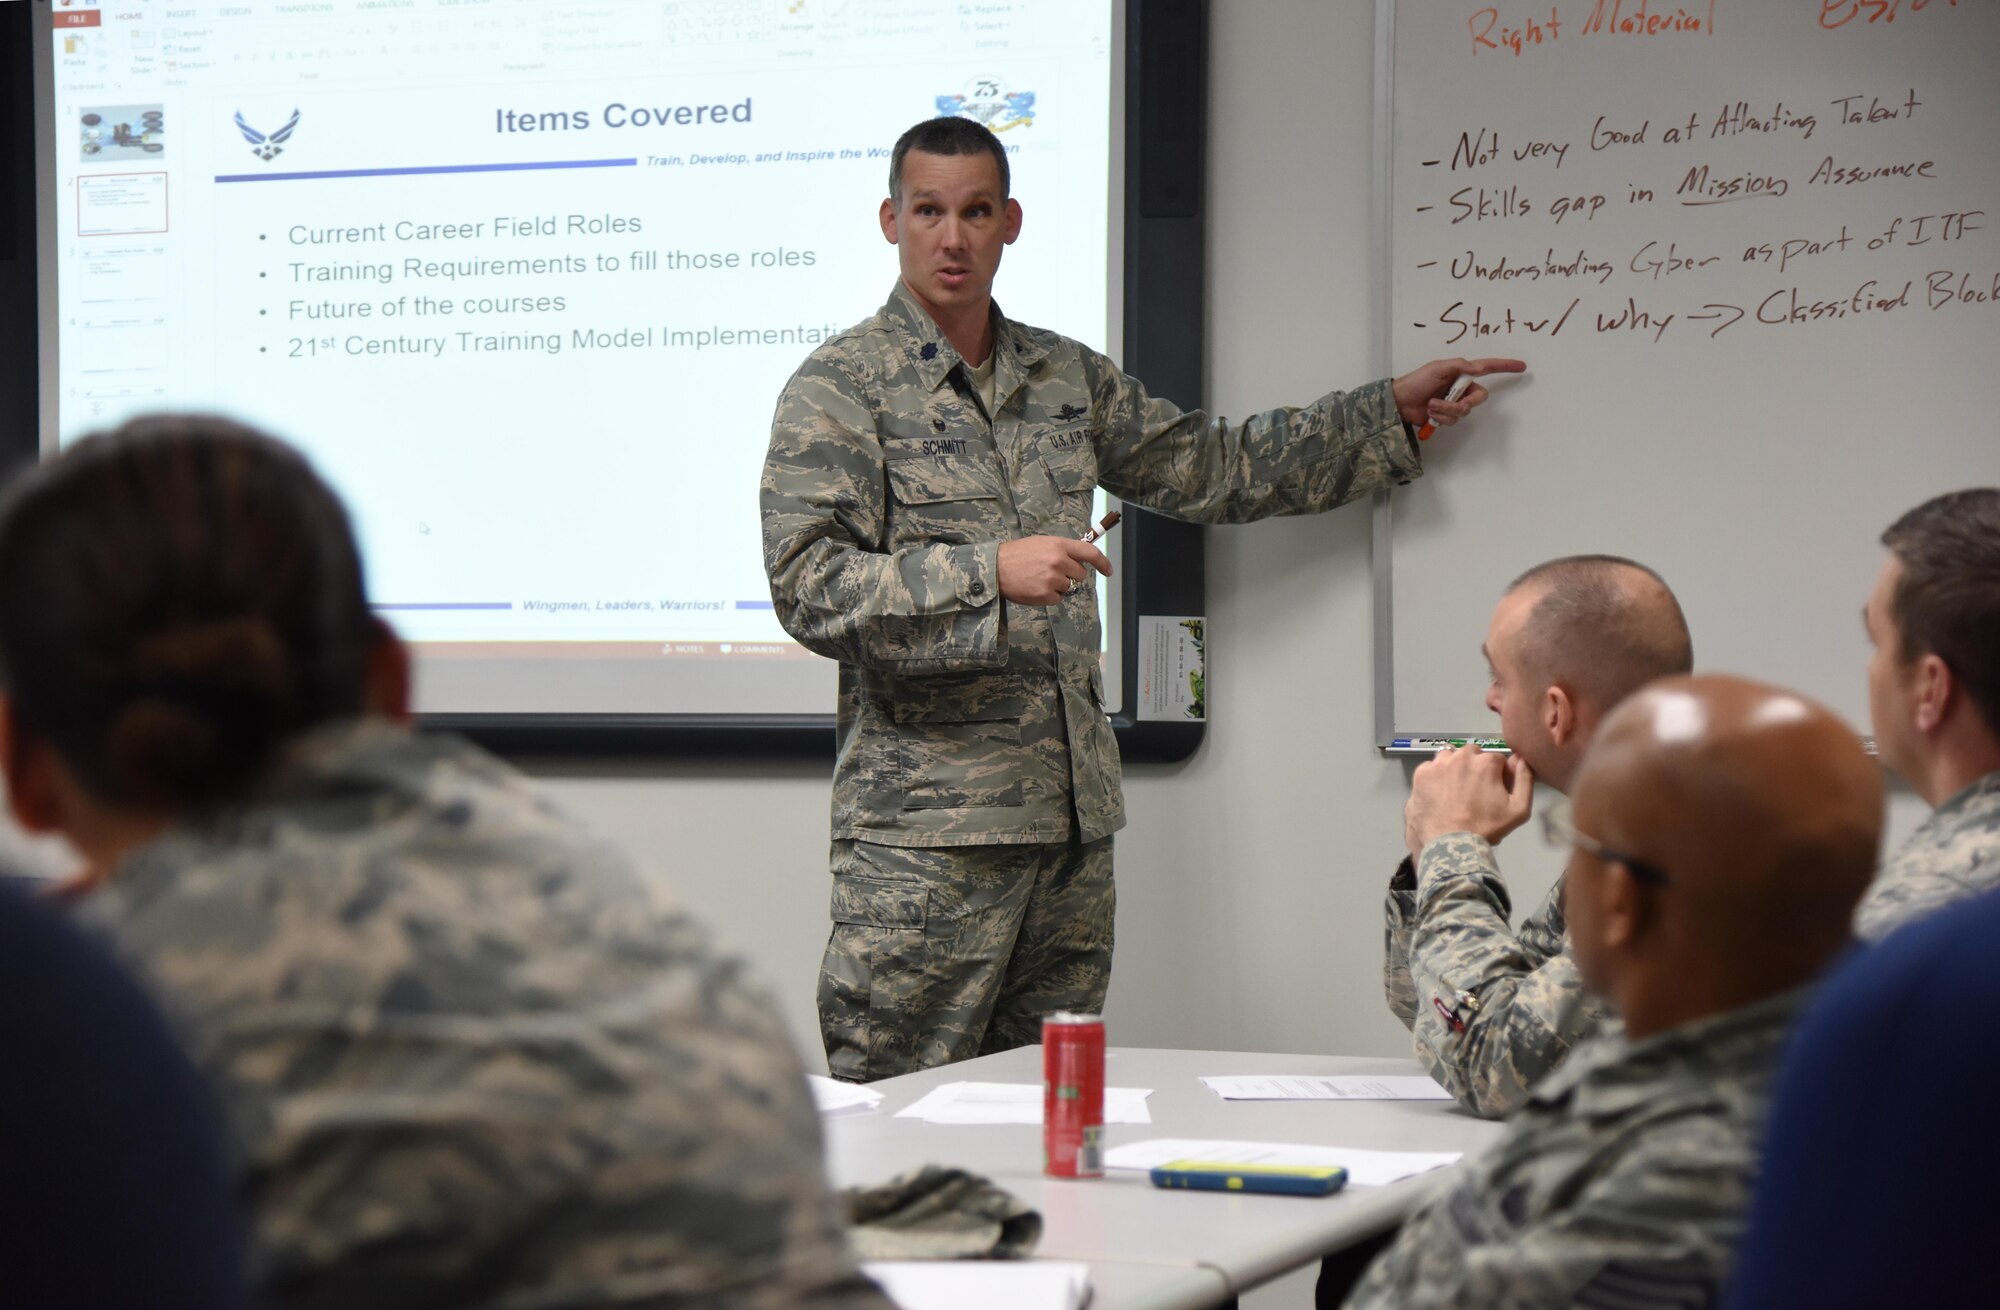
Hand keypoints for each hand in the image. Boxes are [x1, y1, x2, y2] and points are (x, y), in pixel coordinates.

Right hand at [999, 536, 1112, 605]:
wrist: (996, 568)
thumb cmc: (1018, 554)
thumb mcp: (1043, 543)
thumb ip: (1063, 549)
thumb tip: (1082, 559)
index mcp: (1059, 545)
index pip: (1091, 554)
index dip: (1104, 563)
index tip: (1109, 571)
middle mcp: (1059, 561)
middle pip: (1080, 574)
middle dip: (1071, 575)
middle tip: (1052, 571)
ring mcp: (1053, 579)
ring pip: (1069, 587)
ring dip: (1059, 586)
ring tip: (1039, 578)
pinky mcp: (1046, 595)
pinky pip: (1058, 598)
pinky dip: (1050, 595)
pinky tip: (1035, 587)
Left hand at [1391, 357, 1526, 428]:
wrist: (1399, 402)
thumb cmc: (1417, 381)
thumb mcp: (1437, 368)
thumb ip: (1460, 366)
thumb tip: (1479, 367)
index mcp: (1461, 372)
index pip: (1488, 368)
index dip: (1505, 366)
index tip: (1521, 366)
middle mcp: (1461, 387)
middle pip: (1479, 398)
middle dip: (1462, 403)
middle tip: (1443, 401)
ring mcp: (1454, 402)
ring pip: (1464, 412)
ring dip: (1446, 410)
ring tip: (1430, 406)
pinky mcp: (1446, 416)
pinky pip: (1454, 421)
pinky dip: (1441, 418)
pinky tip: (1430, 413)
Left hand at [1404, 747, 1535, 859]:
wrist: (1451, 843)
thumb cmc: (1486, 828)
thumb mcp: (1519, 809)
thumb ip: (1524, 779)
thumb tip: (1519, 758)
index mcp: (1487, 762)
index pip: (1496, 760)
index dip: (1497, 776)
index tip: (1492, 792)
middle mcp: (1462, 756)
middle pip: (1473, 755)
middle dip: (1475, 768)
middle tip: (1473, 792)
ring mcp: (1439, 763)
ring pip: (1451, 758)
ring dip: (1455, 768)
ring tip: (1455, 791)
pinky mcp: (1421, 773)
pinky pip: (1431, 768)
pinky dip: (1436, 776)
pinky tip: (1439, 793)